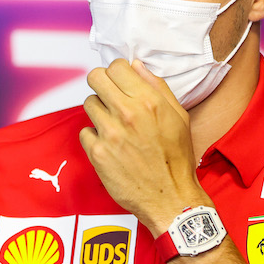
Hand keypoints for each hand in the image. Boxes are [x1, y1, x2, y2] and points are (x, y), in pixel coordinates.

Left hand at [79, 59, 208, 233]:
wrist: (170, 197)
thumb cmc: (176, 159)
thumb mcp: (178, 116)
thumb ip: (157, 87)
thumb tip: (136, 66)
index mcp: (149, 101)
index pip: (116, 67)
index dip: (117, 73)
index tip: (119, 82)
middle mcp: (127, 113)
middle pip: (95, 78)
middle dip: (101, 84)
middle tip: (108, 96)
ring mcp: (110, 133)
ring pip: (88, 103)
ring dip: (98, 111)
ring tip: (113, 125)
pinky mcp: (97, 153)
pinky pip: (85, 132)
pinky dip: (94, 137)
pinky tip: (109, 146)